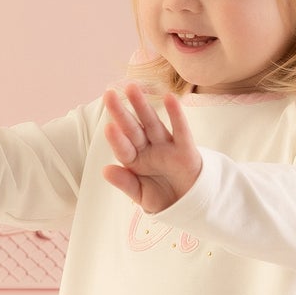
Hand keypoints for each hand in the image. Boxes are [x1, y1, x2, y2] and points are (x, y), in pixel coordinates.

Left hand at [100, 83, 199, 213]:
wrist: (189, 206)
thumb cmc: (163, 199)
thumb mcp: (142, 196)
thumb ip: (126, 183)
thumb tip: (106, 170)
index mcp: (134, 161)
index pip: (123, 148)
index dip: (116, 139)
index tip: (108, 127)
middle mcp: (148, 150)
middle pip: (133, 129)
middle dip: (121, 112)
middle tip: (108, 94)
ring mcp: (166, 147)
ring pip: (152, 123)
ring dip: (142, 106)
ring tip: (132, 88)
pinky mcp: (185, 149)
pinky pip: (181, 130)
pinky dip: (176, 115)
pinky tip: (170, 98)